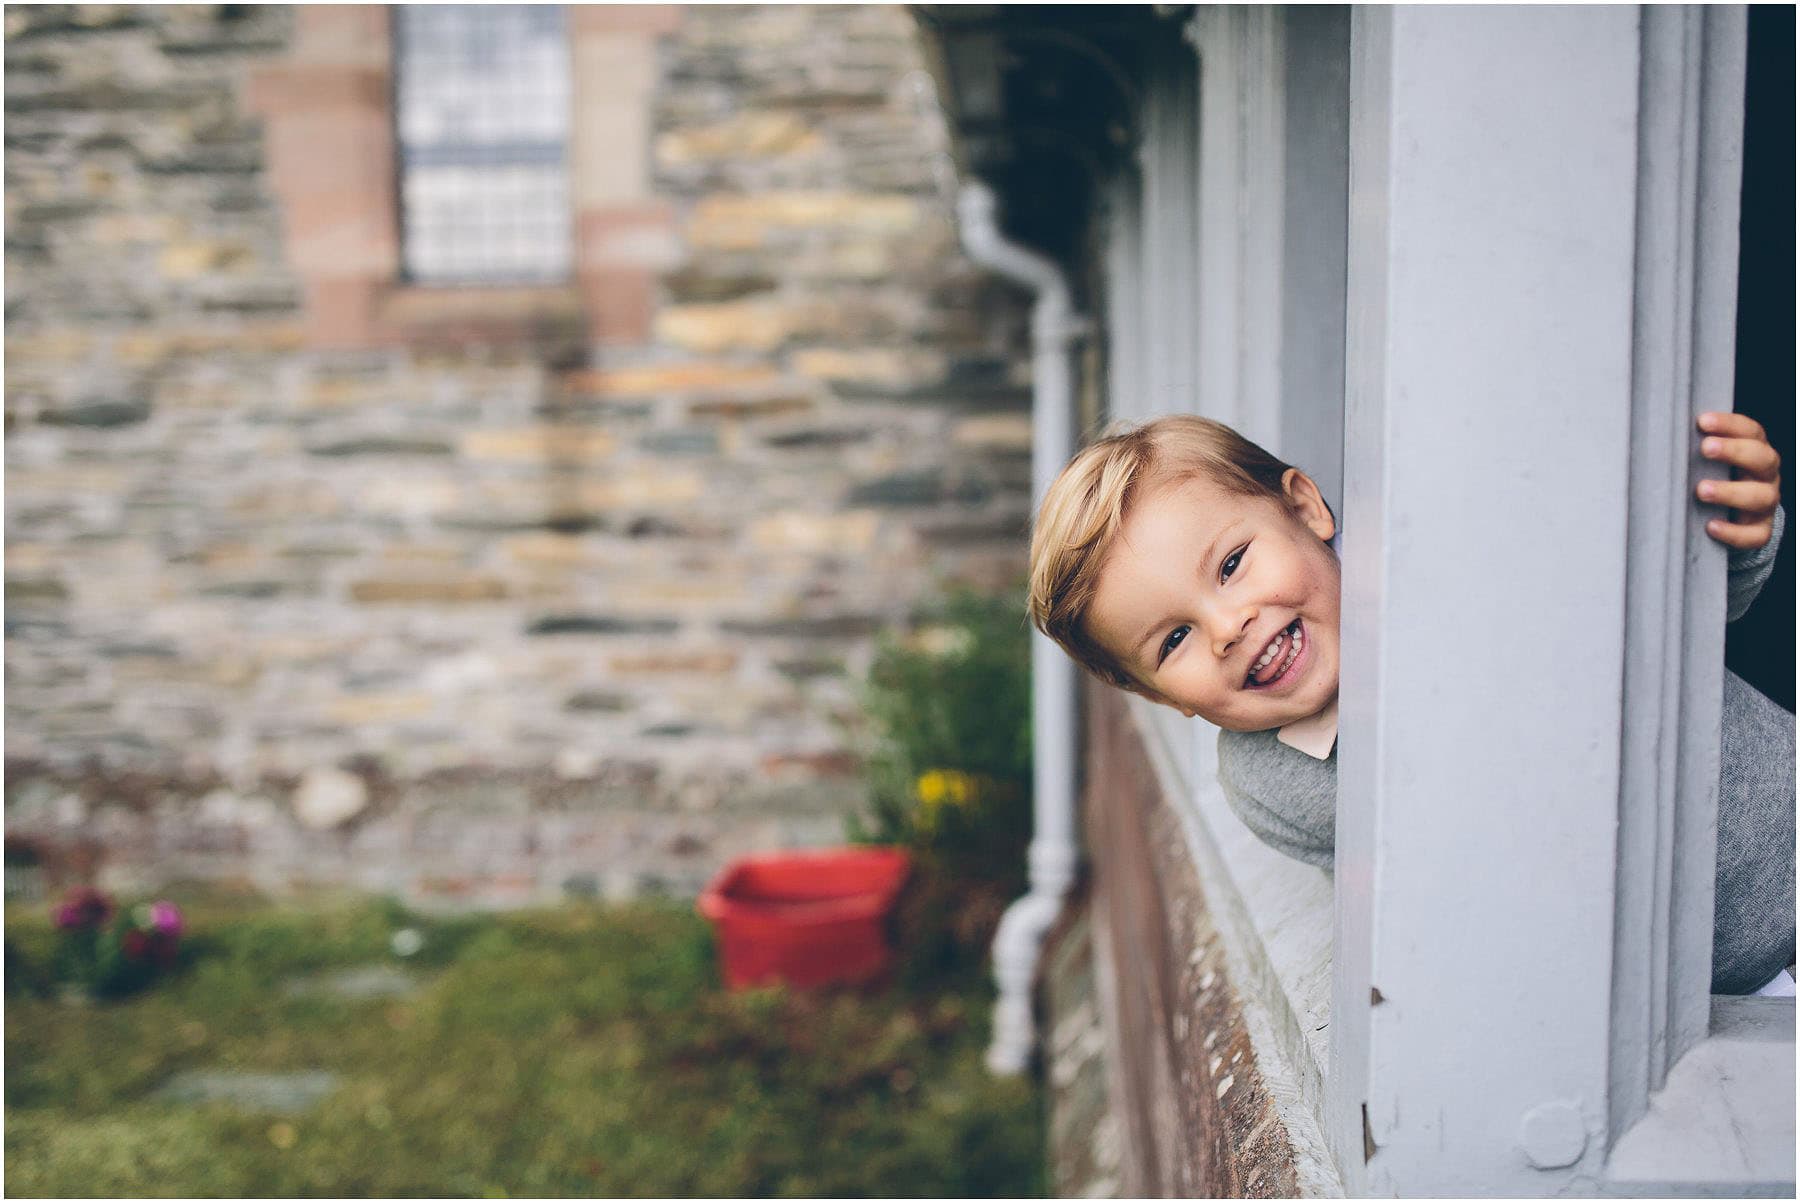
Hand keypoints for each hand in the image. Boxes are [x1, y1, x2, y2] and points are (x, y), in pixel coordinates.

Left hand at [1696, 411, 1781, 549]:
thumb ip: (1695, 448)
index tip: (1703, 421)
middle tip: (1706, 448)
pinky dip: (1734, 532)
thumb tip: (1658, 437)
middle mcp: (1765, 475)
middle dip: (1734, 451)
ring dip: (1731, 492)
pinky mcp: (1760, 530)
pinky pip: (1755, 535)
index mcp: (1755, 451)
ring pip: (1762, 497)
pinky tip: (1711, 526)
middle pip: (1763, 459)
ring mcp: (1765, 504)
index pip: (1751, 432)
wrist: (1734, 516)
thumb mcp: (1709, 460)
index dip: (1730, 424)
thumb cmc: (1714, 477)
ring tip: (1702, 490)